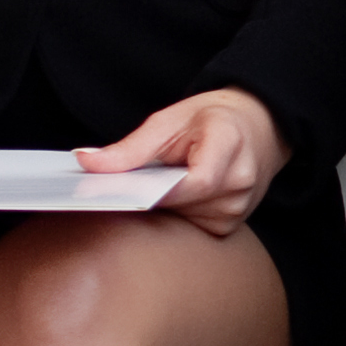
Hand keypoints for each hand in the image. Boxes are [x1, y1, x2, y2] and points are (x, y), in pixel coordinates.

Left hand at [78, 87, 286, 235]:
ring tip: (161, 181)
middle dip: (146, 196)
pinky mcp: (230, 226)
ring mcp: (238, 209)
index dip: (149, 191)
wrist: (259, 127)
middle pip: (178, 204)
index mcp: (229, 146)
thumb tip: (86, 163)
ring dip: (160, 205)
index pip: (189, 183)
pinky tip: (174, 194)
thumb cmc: (215, 119)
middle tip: (125, 183)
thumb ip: (129, 148)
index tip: (112, 192)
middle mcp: (240, 184)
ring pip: (179, 219)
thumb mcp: (170, 120)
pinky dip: (174, 212)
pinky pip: (189, 227)